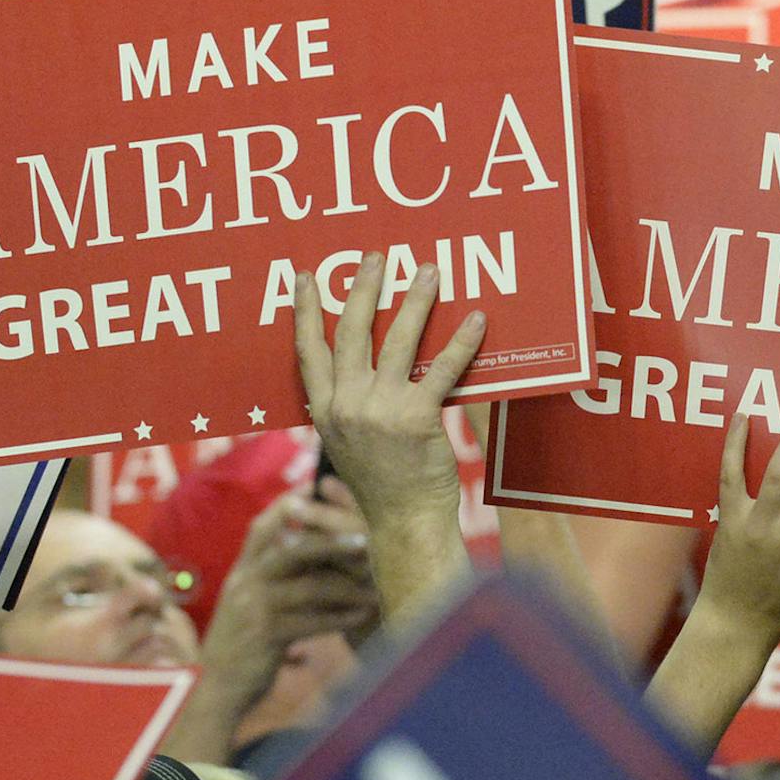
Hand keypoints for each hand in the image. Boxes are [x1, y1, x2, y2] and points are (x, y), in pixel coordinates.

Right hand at [200, 483, 378, 707]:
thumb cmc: (241, 642)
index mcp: (242, 571)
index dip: (288, 505)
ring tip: (374, 591)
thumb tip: (303, 546)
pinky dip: (340, 618)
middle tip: (364, 539)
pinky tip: (361, 617)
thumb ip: (268, 576)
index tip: (315, 488)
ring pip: (309, 587)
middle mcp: (246, 582)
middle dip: (331, 542)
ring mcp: (255, 608)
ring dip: (347, 588)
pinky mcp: (266, 636)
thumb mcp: (246, 601)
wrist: (215, 687)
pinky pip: (312, 621)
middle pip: (292, 549)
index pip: (261, 527)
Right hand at [293, 253, 483, 531]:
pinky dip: (461, 342)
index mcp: (324, 411)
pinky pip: (442, 369)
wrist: (404, 522)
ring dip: (415, 300)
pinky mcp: (417, 418)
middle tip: (374, 258)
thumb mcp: (346, 442)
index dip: (304, 312)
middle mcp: (346, 405)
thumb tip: (362, 367)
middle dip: (362, 289)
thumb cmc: (381, 482)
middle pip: (352, 332)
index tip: (304, 278)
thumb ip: (346, 405)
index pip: (307, 351)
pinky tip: (475, 319)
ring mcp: (380, 411)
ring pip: (398, 340)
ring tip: (429, 271)